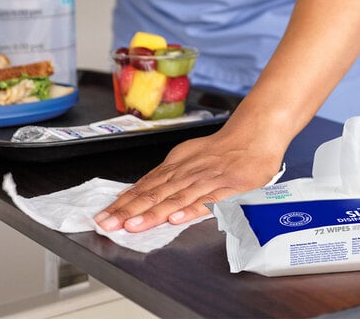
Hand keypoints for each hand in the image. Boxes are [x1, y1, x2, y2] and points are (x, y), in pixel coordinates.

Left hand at [94, 127, 284, 231]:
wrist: (254, 134)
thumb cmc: (223, 148)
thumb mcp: (190, 155)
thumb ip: (169, 174)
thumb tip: (141, 189)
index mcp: (178, 165)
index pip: (145, 185)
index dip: (124, 201)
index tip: (105, 215)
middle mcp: (189, 172)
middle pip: (155, 193)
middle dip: (128, 210)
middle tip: (108, 224)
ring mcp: (208, 180)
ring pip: (176, 198)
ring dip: (153, 214)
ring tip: (132, 226)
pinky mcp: (229, 188)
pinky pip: (208, 201)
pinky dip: (191, 210)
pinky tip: (176, 219)